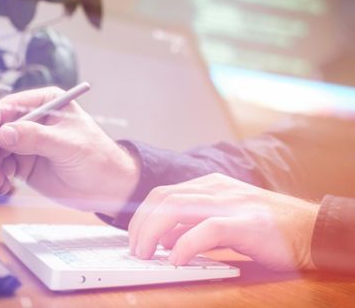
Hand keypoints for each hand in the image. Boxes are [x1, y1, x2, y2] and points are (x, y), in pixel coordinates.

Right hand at [0, 86, 139, 215]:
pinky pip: (1, 167)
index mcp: (46, 104)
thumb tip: (4, 133)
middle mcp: (33, 121)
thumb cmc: (97, 158)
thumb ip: (36, 138)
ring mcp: (27, 143)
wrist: (106, 188)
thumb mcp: (68, 145)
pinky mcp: (24, 163)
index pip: (11, 105)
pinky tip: (4, 186)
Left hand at [128, 173, 319, 270]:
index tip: (133, 237)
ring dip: (152, 232)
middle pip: (162, 198)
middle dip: (140, 224)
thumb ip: (192, 226)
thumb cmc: (265, 227)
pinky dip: (185, 244)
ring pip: (176, 208)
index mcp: (208, 185)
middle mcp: (215, 188)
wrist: (309, 229)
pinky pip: (206, 229)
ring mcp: (230, 203)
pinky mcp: (245, 223)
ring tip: (146, 254)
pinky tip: (176, 259)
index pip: (162, 193)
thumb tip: (163, 238)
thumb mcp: (222, 220)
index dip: (141, 216)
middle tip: (135, 249)